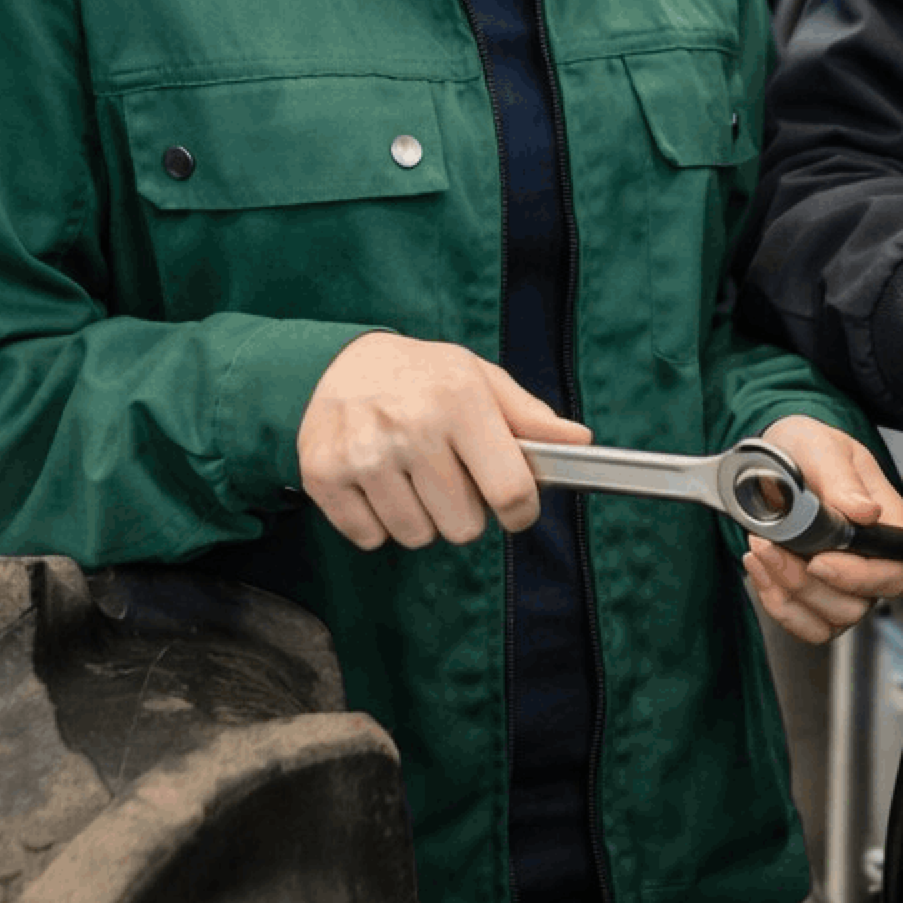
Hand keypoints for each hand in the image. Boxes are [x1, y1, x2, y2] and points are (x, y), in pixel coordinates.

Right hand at [298, 332, 590, 550]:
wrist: (338, 364)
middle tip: (450, 478)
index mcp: (459, 399)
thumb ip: (529, 417)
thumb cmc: (423, 377)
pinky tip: (379, 485)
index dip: (521, 512)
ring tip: (412, 478)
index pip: (509, 490)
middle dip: (465, 512)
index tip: (516, 509)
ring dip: (422, 518)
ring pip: (416, 537)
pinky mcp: (323, 476)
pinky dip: (379, 523)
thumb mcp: (480, 380)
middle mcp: (410, 426)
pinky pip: (370, 538)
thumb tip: (578, 441)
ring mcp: (363, 453)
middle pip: (463, 527)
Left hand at [742, 415, 902, 645]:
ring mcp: (842, 584)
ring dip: (787, 592)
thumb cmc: (808, 450)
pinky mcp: (813, 596)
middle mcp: (869, 561)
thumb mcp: (823, 449)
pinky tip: (760, 566)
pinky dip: (775, 602)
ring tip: (761, 550)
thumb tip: (867, 511)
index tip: (818, 560)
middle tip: (773, 545)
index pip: (891, 573)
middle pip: (856, 604)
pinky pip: (802, 622)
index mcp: (886, 525)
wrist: (774, 458)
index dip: (858, 577)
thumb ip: (843, 480)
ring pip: (828, 620)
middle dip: (807, 583)